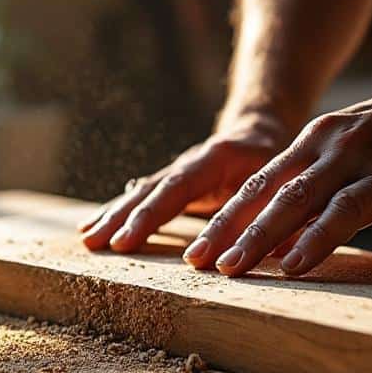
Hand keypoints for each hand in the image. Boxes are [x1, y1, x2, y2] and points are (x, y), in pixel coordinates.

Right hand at [79, 114, 291, 252]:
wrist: (261, 129)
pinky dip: (117, 213)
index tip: (125, 241)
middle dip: (121, 217)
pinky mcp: (171, 184)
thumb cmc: (278, 158)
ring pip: (139, 192)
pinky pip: (140, 197)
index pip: (177, 187)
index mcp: (216, 158)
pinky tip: (93, 229)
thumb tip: (274, 242)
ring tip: (86, 238)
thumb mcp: (286, 178)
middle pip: (149, 190)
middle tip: (95, 243)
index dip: (151, 215)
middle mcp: (189, 163)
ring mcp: (177, 173)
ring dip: (112, 216)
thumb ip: (275, 207)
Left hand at [184, 69, 371, 276]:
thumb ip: (332, 188)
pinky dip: (315, 239)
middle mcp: (327, 146)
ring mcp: (357, 159)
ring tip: (230, 270)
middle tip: (193, 264)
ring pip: (295, 202)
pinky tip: (293, 265)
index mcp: (317, 141)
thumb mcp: (366, 155)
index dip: (225, 217)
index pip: (259, 183)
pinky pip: (344, 211)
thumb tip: (300, 236)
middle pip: (264, 192)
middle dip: (225, 230)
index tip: (198, 249)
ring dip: (258, 237)